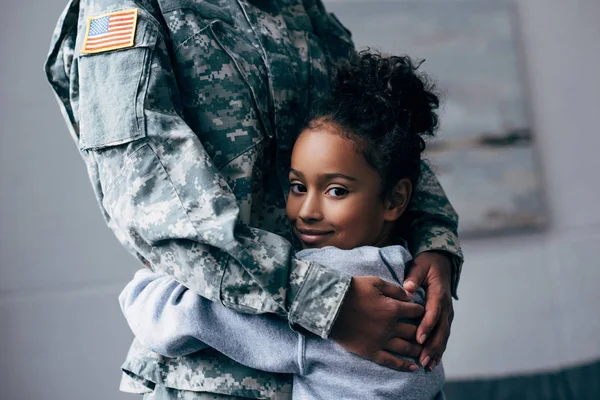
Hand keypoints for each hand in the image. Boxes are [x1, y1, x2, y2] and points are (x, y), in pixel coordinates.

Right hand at [330, 276, 424, 371]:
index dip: (422, 311)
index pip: (416, 311)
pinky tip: (413, 367)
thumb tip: (410, 295)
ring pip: (406, 348)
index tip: (423, 312)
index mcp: (393, 308)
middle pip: (414, 331)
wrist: (329, 305)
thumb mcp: (374, 282)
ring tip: (424, 350)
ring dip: (417, 349)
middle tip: (426, 333)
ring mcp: (381, 341)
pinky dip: (404, 365)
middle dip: (423, 332)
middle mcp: (390, 327)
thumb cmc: (351, 290)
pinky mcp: (370, 351)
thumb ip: (395, 289)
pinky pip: (390, 361)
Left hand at [404, 251, 453, 370]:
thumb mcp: (420, 265)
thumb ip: (414, 276)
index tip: (418, 338)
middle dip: (432, 346)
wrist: (441, 263)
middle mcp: (446, 306)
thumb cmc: (427, 265)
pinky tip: (432, 362)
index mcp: (438, 293)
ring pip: (443, 335)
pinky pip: (442, 335)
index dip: (427, 326)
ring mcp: (447, 314)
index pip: (433, 312)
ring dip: (436, 351)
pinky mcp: (444, 318)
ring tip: (427, 365)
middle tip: (422, 360)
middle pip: (441, 329)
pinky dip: (438, 349)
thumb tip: (408, 288)